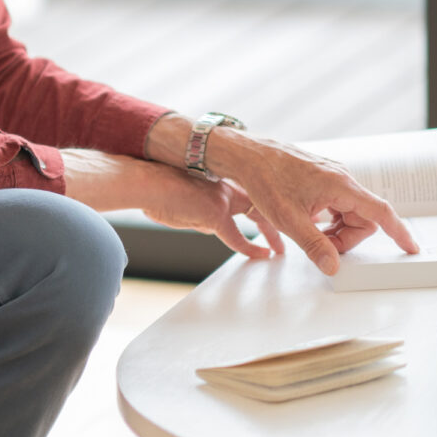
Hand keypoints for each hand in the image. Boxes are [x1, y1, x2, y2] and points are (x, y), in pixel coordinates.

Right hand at [61, 150, 284, 260]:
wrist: (146, 183)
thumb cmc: (157, 190)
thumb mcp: (184, 197)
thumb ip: (199, 209)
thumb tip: (204, 221)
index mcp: (219, 181)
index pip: (251, 192)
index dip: (265, 206)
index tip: (274, 214)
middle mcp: (225, 187)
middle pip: (263, 202)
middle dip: (278, 219)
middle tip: (290, 234)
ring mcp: (222, 199)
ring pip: (258, 216)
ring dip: (272, 234)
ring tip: (279, 250)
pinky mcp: (214, 213)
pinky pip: (236, 237)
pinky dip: (250, 248)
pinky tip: (261, 255)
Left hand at [202, 127, 419, 274]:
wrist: (246, 155)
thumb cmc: (264, 179)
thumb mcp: (288, 219)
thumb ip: (314, 245)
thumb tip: (333, 266)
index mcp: (340, 185)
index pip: (381, 212)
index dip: (399, 232)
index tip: (411, 248)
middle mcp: (341, 178)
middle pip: (364, 219)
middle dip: (347, 239)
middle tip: (321, 247)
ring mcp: (332, 177)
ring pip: (349, 213)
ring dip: (336, 231)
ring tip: (310, 235)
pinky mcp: (322, 179)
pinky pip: (338, 205)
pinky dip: (328, 220)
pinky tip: (309, 224)